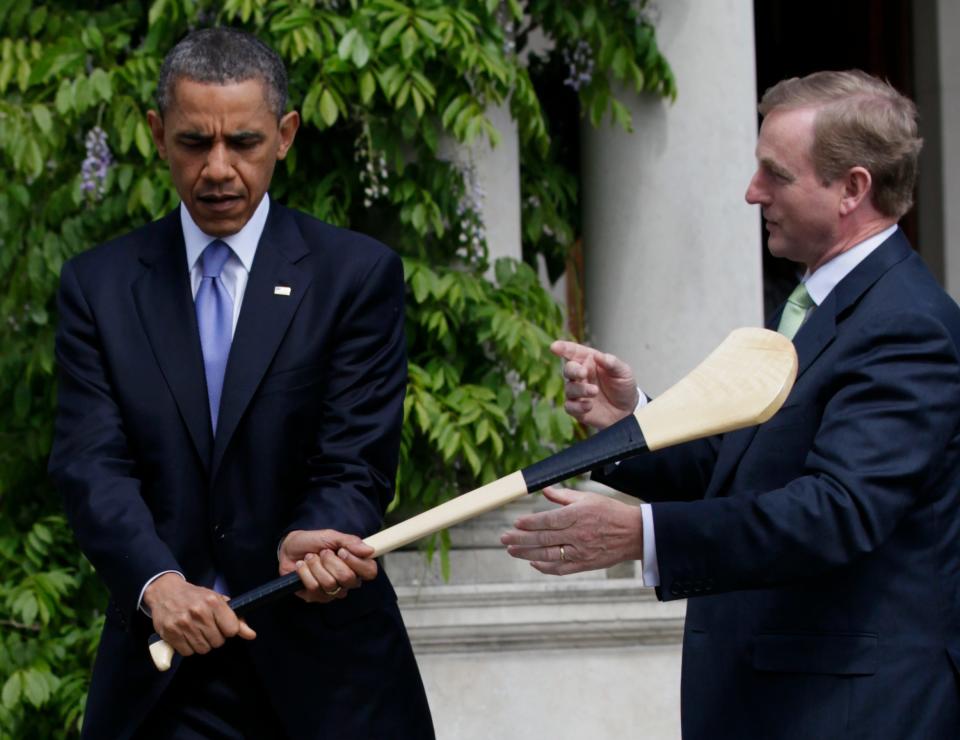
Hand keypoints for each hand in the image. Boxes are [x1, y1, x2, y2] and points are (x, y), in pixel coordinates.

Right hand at [143, 573, 255, 656]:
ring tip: (196, 631)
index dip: (229, 630)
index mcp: (213, 601)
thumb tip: (251, 635)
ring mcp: (183, 623)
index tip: (223, 626)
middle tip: (207, 627)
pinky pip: (187, 652)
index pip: (232, 629)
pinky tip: (186, 635)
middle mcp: (199, 612)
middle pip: (218, 642)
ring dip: (202, 643)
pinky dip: (188, 647)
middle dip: (215, 637)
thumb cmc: (195, 596)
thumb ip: (236, 618)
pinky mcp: (170, 633)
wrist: (166, 592)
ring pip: (203, 649)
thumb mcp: (217, 600)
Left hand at [279, 529, 376, 603]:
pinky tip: (302, 566)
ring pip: (330, 583)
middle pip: (348, 578)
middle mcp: (346, 581)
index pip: (369, 571)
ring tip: (310, 558)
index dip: (356, 562)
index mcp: (355, 565)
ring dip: (316, 566)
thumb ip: (351, 542)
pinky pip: (314, 588)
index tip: (342, 551)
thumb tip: (370, 550)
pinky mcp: (315, 597)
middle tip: (323, 552)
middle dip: (331, 561)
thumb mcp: (331, 536)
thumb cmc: (313, 542)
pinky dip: (305, 572)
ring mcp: (331, 591)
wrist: (289, 548)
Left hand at [500, 486, 643, 574]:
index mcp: (578, 515)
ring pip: (548, 555)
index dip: (529, 522)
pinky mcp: (585, 564)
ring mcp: (581, 551)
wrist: (635, 533)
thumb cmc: (611, 511)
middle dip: (520, 539)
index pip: (548, 520)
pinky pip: (561, 569)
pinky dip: (545, 567)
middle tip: (504, 538)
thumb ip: (564, 496)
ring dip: (527, 554)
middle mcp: (578, 534)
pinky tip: (533, 562)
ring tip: (512, 551)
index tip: (516, 522)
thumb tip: (544, 490)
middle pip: (543, 538)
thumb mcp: (588, 498)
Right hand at [551, 340, 638, 429]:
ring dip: (580, 389)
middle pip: (568, 369)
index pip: (573, 352)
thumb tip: (597, 355)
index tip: (554, 347)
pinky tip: (589, 405)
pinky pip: (569, 406)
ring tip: (595, 391)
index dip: (563, 348)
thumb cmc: (623, 387)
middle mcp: (581, 376)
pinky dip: (577, 406)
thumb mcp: (623, 372)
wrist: (628, 410)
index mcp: (589, 362)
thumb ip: (612, 363)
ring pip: (569, 389)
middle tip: (583, 373)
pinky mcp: (577, 408)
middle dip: (573, 370)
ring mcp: (578, 392)